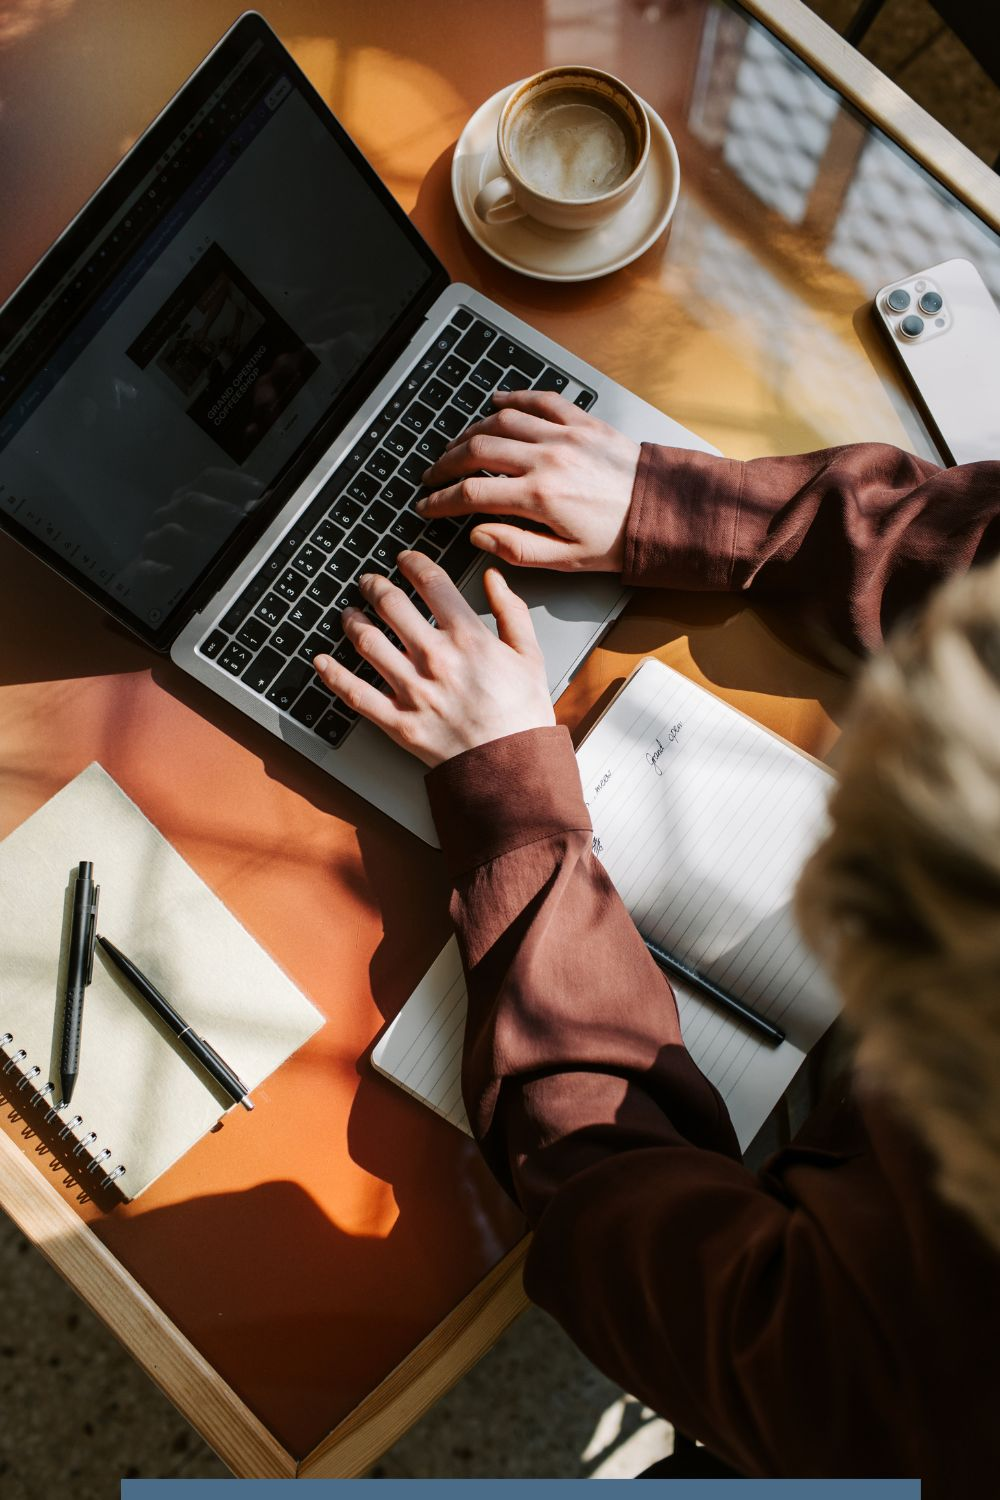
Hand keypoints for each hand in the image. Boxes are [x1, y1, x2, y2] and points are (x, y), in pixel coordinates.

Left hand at [312, 550, 554, 767]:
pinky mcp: (398, 722)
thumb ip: (512, 612)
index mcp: (468, 638)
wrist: (513, 768)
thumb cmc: (523, 715)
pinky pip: (355, 694)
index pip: (431, 583)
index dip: (412, 563)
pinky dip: (333, 675)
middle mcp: (435, 658)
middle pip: (391, 605)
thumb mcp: (530, 656)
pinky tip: (321, 662)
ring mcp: (413, 690)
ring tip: (348, 614)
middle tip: (369, 582)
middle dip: (375, 586)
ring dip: (352, 621)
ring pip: (368, 642)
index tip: (404, 560)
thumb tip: (495, 579)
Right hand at [418, 390, 639, 571]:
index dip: (441, 500)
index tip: (427, 506)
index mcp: (539, 497)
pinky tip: (496, 402)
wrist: (662, 512)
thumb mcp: (564, 560)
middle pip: (477, 450)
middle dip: (445, 463)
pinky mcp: (583, 422)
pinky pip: (541, 399)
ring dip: (471, 431)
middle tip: (432, 476)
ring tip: (455, 446)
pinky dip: (514, 397)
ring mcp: (564, 434)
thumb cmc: (617, 539)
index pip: (471, 492)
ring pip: (501, 420)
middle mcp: (547, 459)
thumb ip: (515, 547)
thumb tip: (477, 533)